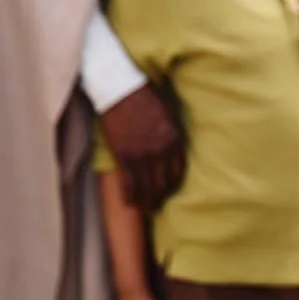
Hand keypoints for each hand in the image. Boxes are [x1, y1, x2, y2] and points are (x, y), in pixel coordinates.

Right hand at [98, 85, 185, 208]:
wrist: (120, 89)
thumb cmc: (145, 98)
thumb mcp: (168, 115)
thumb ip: (172, 136)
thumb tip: (172, 156)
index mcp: (176, 138)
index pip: (178, 172)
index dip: (173, 186)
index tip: (169, 191)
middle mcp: (162, 150)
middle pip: (164, 184)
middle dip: (161, 198)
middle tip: (157, 206)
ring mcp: (143, 155)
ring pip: (147, 189)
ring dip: (147, 203)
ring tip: (146, 209)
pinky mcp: (124, 156)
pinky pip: (130, 185)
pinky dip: (130, 197)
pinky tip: (130, 203)